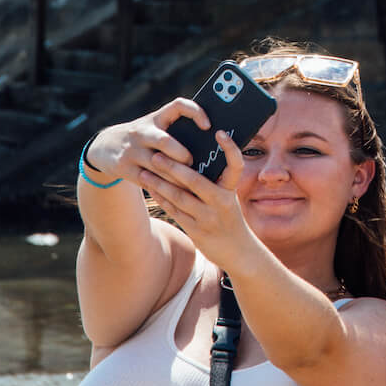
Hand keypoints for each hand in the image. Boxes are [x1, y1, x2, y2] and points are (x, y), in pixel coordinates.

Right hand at [85, 99, 205, 191]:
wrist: (106, 146)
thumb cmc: (143, 137)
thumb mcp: (154, 126)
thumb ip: (174, 131)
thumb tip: (207, 145)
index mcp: (155, 118)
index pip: (177, 105)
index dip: (195, 112)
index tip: (208, 125)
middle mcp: (142, 132)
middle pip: (165, 142)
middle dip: (182, 154)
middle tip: (192, 163)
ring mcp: (132, 151)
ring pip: (158, 166)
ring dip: (176, 177)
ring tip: (191, 184)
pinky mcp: (125, 168)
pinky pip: (148, 181)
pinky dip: (163, 187)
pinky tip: (175, 193)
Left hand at [139, 129, 253, 276]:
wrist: (239, 252)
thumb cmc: (230, 218)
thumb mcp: (229, 199)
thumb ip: (214, 183)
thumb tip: (190, 160)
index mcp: (231, 190)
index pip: (235, 165)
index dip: (230, 149)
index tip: (220, 133)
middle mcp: (221, 203)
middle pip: (195, 181)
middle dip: (174, 167)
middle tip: (157, 154)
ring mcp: (208, 218)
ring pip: (179, 197)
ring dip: (160, 183)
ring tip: (146, 171)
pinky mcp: (196, 231)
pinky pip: (175, 211)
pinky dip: (162, 198)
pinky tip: (151, 188)